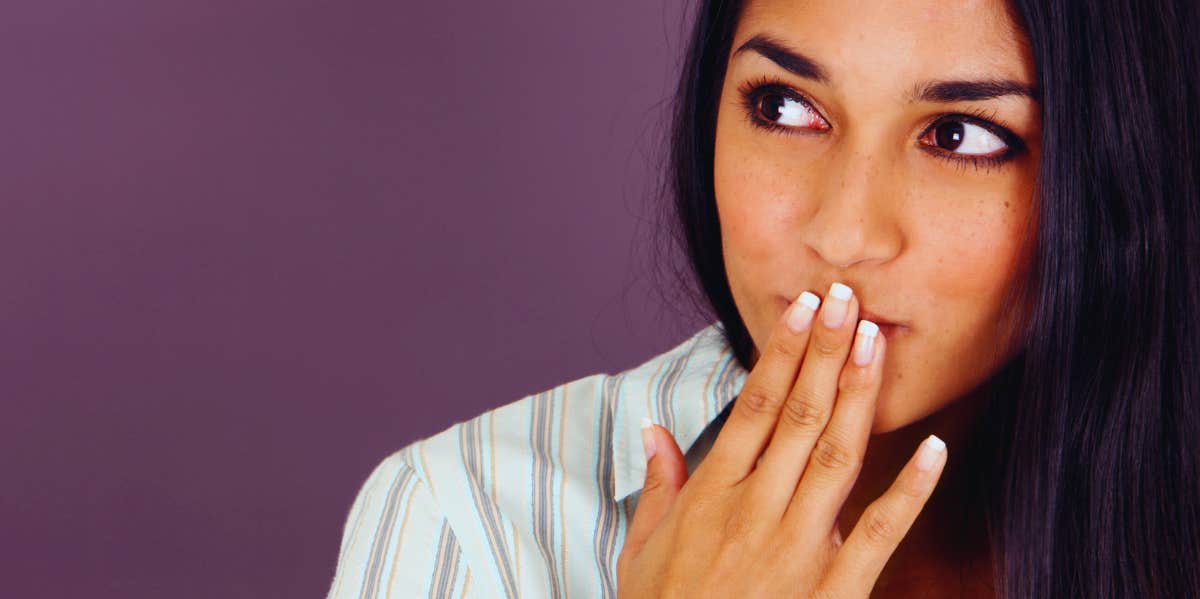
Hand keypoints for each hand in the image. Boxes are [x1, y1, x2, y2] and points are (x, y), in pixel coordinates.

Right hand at [615, 284, 947, 597]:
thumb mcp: (641, 551)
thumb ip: (657, 487)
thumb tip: (653, 431)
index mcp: (714, 495)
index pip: (755, 407)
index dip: (782, 353)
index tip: (803, 309)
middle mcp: (758, 509)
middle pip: (800, 415)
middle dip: (826, 352)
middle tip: (849, 298)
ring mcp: (800, 547)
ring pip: (837, 455)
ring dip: (859, 395)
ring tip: (876, 343)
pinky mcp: (835, 588)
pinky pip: (880, 531)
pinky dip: (910, 489)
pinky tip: (933, 448)